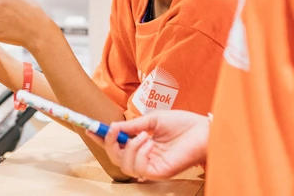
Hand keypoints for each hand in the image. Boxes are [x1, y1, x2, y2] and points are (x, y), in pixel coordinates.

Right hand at [92, 111, 209, 181]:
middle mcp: (145, 158)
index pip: (118, 146)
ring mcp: (152, 167)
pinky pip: (140, 168)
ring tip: (143, 135)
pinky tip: (150, 142)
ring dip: (129, 148)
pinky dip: (140, 153)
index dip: (102, 139)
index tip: (89, 128)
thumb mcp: (152, 120)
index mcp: (142, 145)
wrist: (203, 129)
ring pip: (125, 166)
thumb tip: (113, 127)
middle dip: (109, 144)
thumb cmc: (183, 124)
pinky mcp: (159, 172)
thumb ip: (133, 126)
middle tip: (112, 130)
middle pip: (116, 159)